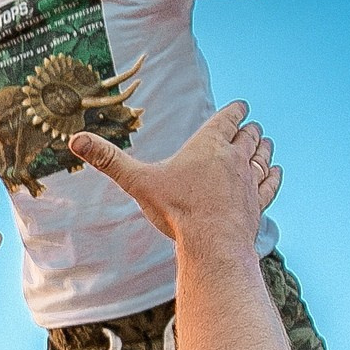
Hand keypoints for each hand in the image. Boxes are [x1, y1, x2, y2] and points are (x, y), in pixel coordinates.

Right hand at [70, 101, 278, 245]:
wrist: (212, 243)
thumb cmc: (176, 210)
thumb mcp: (137, 181)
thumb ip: (108, 160)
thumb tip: (75, 140)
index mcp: (209, 145)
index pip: (228, 119)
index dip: (235, 111)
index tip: (242, 106)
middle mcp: (234, 158)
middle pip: (249, 136)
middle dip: (250, 130)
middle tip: (252, 127)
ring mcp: (249, 181)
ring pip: (263, 157)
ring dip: (264, 149)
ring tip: (265, 143)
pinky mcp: (257, 203)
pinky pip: (270, 184)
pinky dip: (274, 176)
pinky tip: (275, 173)